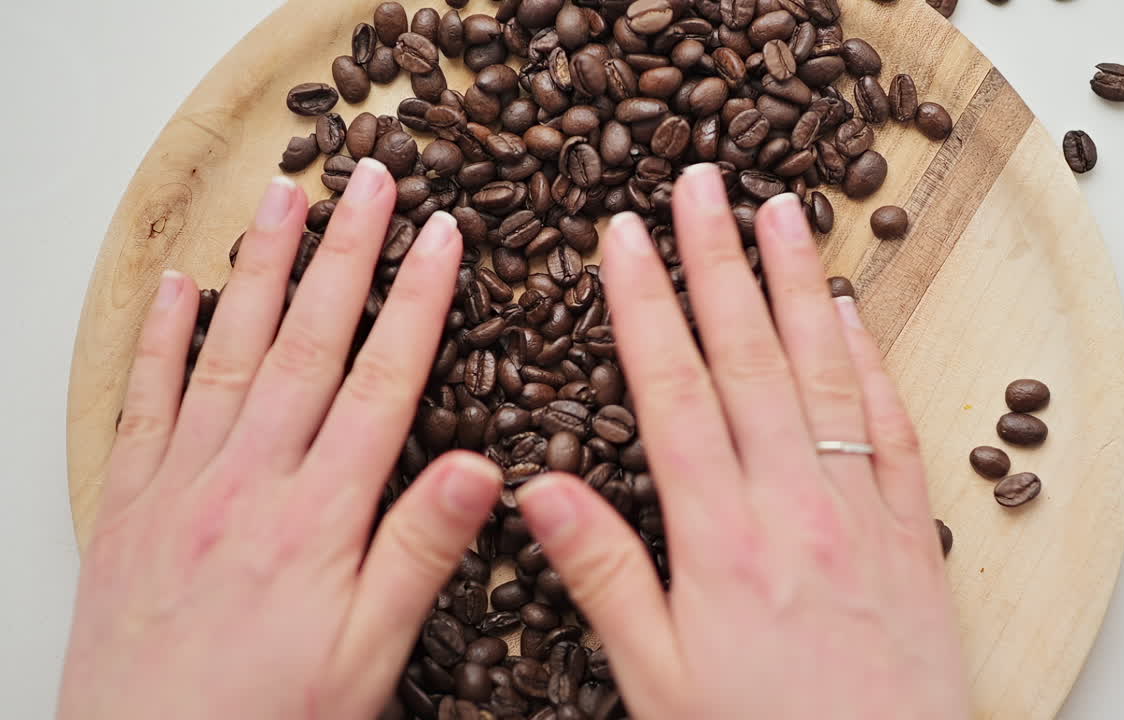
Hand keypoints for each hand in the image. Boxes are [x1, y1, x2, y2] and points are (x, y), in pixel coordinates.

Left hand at [59, 159, 501, 719]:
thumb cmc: (265, 717)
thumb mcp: (368, 654)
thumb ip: (420, 552)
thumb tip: (482, 469)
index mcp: (320, 514)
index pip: (383, 382)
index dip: (418, 302)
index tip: (442, 236)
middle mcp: (250, 479)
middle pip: (310, 343)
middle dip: (347, 253)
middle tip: (372, 179)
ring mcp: (183, 483)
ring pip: (230, 351)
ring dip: (262, 269)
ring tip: (284, 199)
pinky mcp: (128, 502)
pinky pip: (143, 400)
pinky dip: (159, 337)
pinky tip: (178, 286)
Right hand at [515, 164, 969, 718]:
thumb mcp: (656, 678)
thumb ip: (603, 576)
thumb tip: (538, 490)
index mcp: (719, 538)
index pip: (671, 393)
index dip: (643, 307)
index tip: (623, 239)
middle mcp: (792, 505)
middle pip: (747, 358)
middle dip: (718, 262)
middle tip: (702, 184)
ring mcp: (860, 510)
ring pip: (823, 374)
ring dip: (797, 286)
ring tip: (782, 211)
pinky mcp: (913, 531)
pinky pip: (893, 428)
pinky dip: (869, 363)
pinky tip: (849, 316)